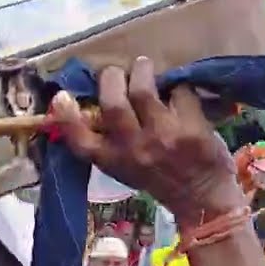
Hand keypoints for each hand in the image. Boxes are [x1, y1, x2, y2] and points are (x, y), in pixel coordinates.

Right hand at [52, 57, 245, 223]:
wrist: (202, 198)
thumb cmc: (160, 177)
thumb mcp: (125, 166)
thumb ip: (110, 140)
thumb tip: (95, 100)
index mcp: (112, 160)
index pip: (81, 140)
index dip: (66, 116)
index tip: (62, 96)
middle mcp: (133, 148)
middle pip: (113, 101)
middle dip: (112, 78)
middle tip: (119, 73)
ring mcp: (162, 138)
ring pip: (143, 89)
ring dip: (142, 70)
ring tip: (144, 66)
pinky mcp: (190, 129)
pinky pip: (179, 92)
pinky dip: (178, 88)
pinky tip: (178, 94)